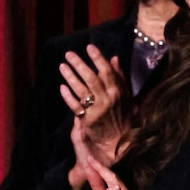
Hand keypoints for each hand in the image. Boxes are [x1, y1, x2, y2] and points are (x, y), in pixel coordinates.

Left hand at [60, 45, 131, 188]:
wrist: (119, 143)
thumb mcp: (127, 96)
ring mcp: (97, 110)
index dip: (98, 58)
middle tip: (69, 54)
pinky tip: (62, 87)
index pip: (107, 71)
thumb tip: (114, 59)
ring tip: (62, 66)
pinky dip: (68, 96)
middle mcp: (108, 100)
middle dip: (79, 64)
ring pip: (81, 90)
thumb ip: (120, 77)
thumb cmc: (125, 117)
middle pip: (91, 78)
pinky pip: (75, 105)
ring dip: (70, 77)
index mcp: (119, 92)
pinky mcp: (87, 120)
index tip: (89, 47)